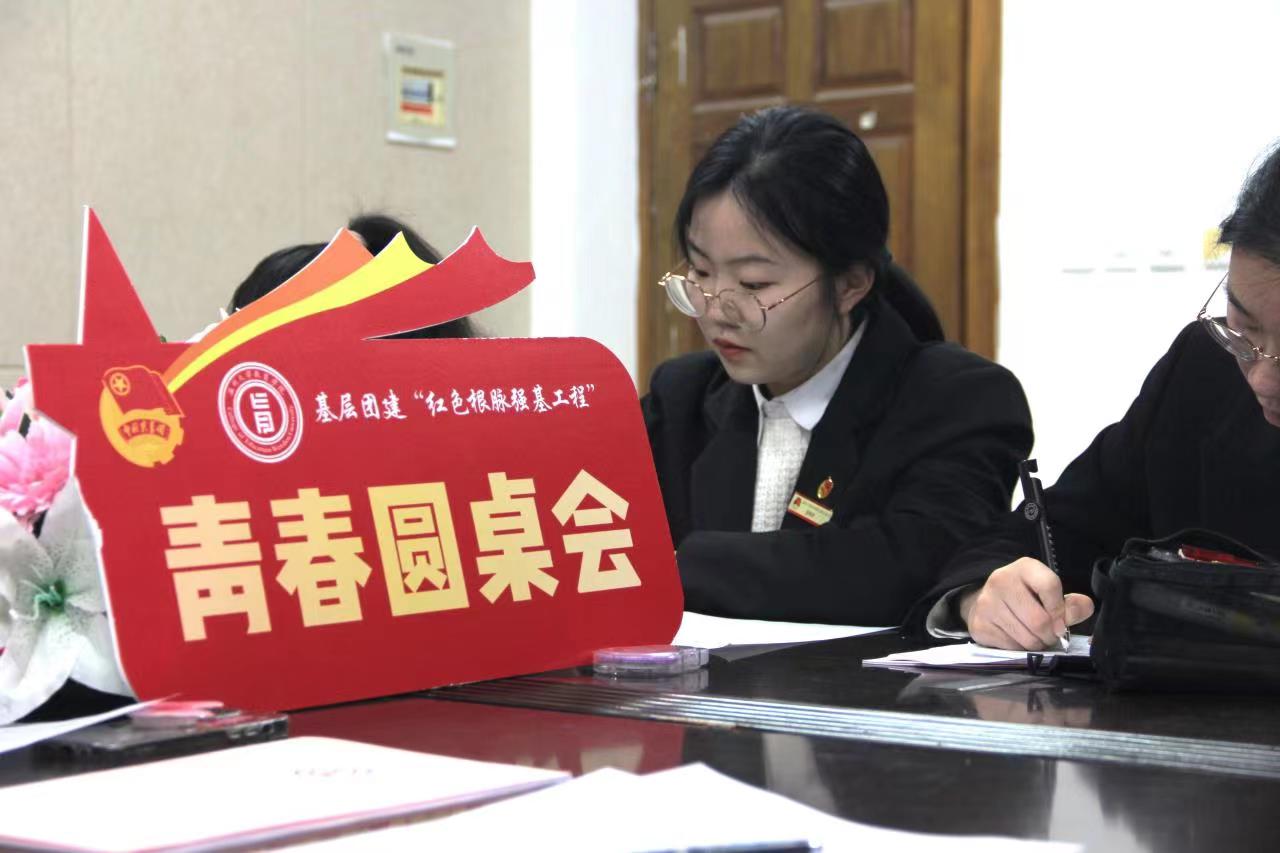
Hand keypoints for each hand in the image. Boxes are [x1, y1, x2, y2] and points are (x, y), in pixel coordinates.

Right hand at [957, 557, 1094, 649]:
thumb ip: (1072, 604)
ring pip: (1026, 637)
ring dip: (1037, 644)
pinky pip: (1011, 647)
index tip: (1061, 622)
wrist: (989, 603)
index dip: (1061, 610)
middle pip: (1039, 619)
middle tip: (1050, 635)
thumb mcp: (1050, 594)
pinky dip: (1020, 649)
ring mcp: (987, 603)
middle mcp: (1001, 581)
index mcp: (1024, 568)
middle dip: (1050, 634)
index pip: (1049, 586)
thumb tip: (1083, 608)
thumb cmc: (1026, 597)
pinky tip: (1018, 639)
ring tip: (1035, 638)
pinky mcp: (979, 624)